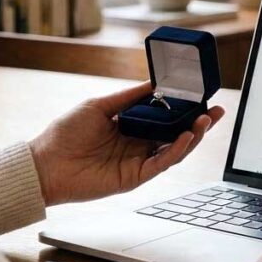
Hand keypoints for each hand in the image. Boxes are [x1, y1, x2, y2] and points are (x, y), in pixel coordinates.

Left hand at [28, 81, 223, 205]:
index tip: (200, 96)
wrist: (45, 163)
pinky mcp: (135, 177)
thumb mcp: (100, 105)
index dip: (184, 109)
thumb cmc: (65, 133)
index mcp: (131, 126)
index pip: (166, 118)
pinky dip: (176, 150)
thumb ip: (129, 97)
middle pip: (177, 134)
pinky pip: (162, 163)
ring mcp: (138, 162)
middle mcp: (138, 145)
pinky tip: (186, 137)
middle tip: (216, 110)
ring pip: (175, 149)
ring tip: (205, 121)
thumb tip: (155, 84)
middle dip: (199, 123)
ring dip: (193, 136)